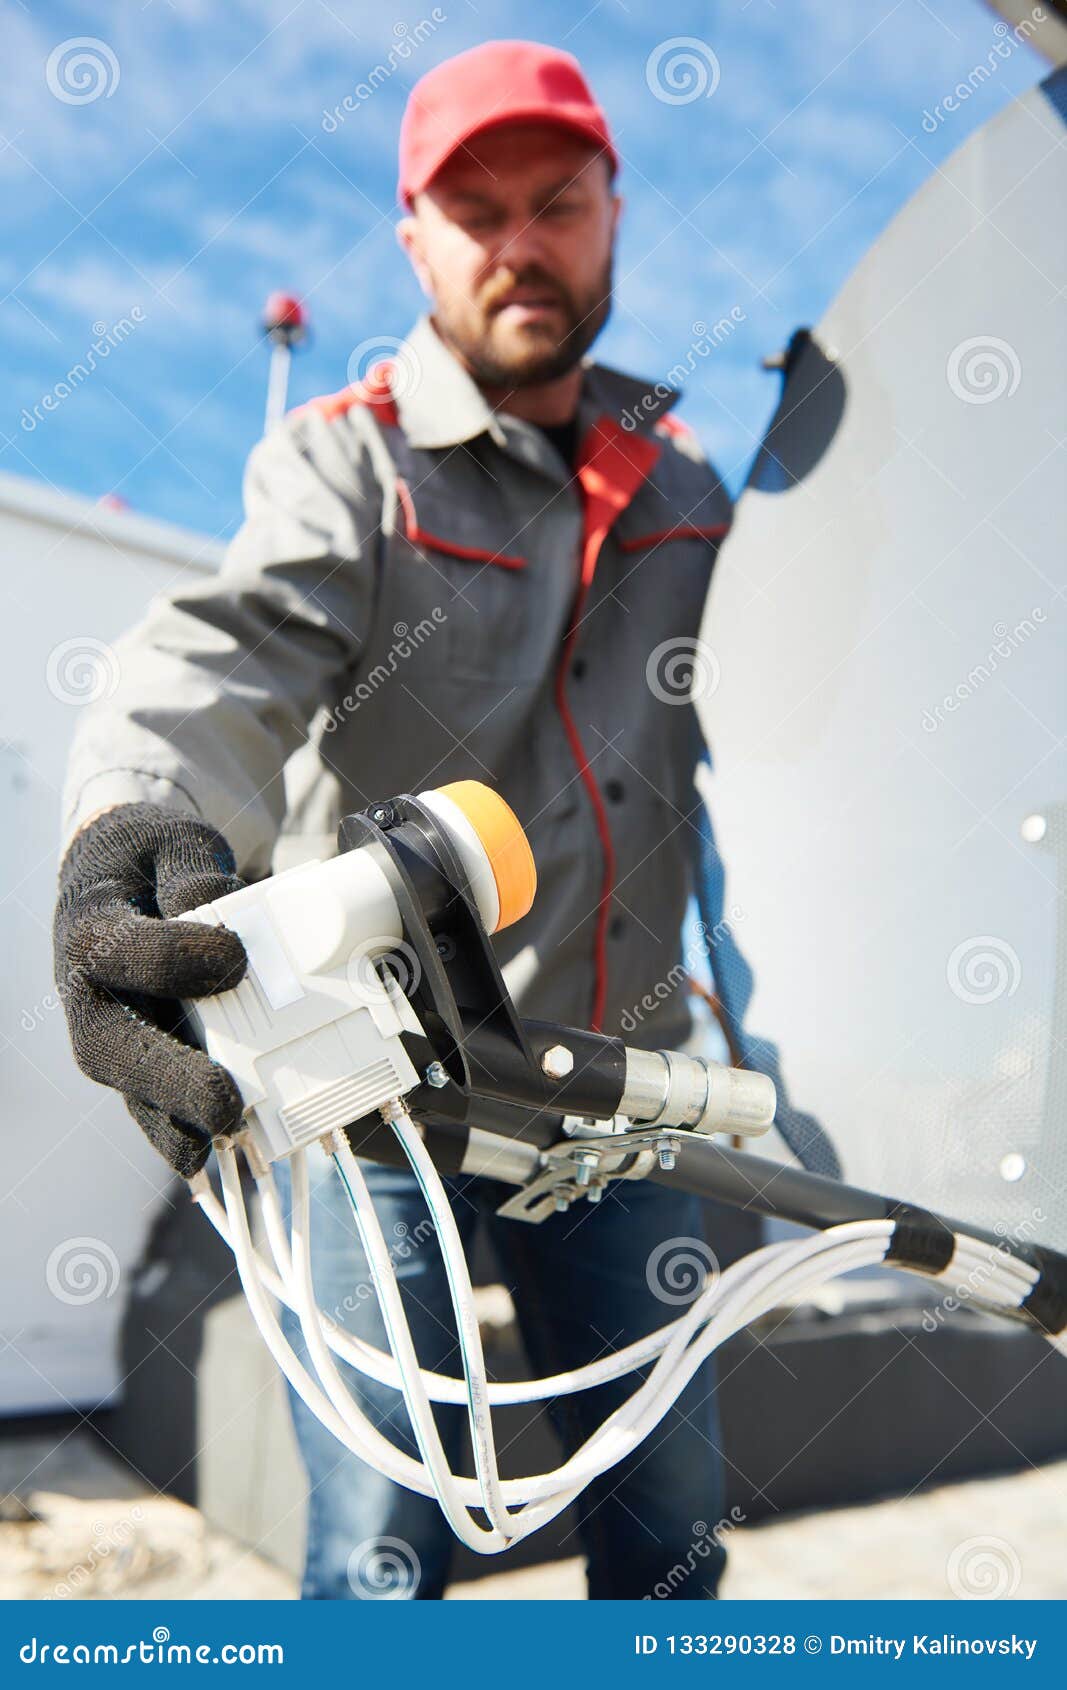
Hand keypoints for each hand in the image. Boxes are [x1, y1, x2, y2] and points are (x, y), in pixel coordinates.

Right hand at [54, 804, 248, 1177]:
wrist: (121, 872)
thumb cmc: (151, 859)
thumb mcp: (173, 842)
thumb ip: (193, 871)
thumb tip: (212, 908)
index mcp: (89, 925)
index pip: (120, 949)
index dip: (176, 957)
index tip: (237, 957)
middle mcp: (86, 988)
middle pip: (110, 1043)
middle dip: (166, 1078)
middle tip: (224, 1101)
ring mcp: (106, 1026)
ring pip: (126, 1085)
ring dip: (171, 1120)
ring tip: (220, 1143)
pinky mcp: (132, 1052)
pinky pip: (145, 1100)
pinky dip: (174, 1130)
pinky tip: (208, 1154)